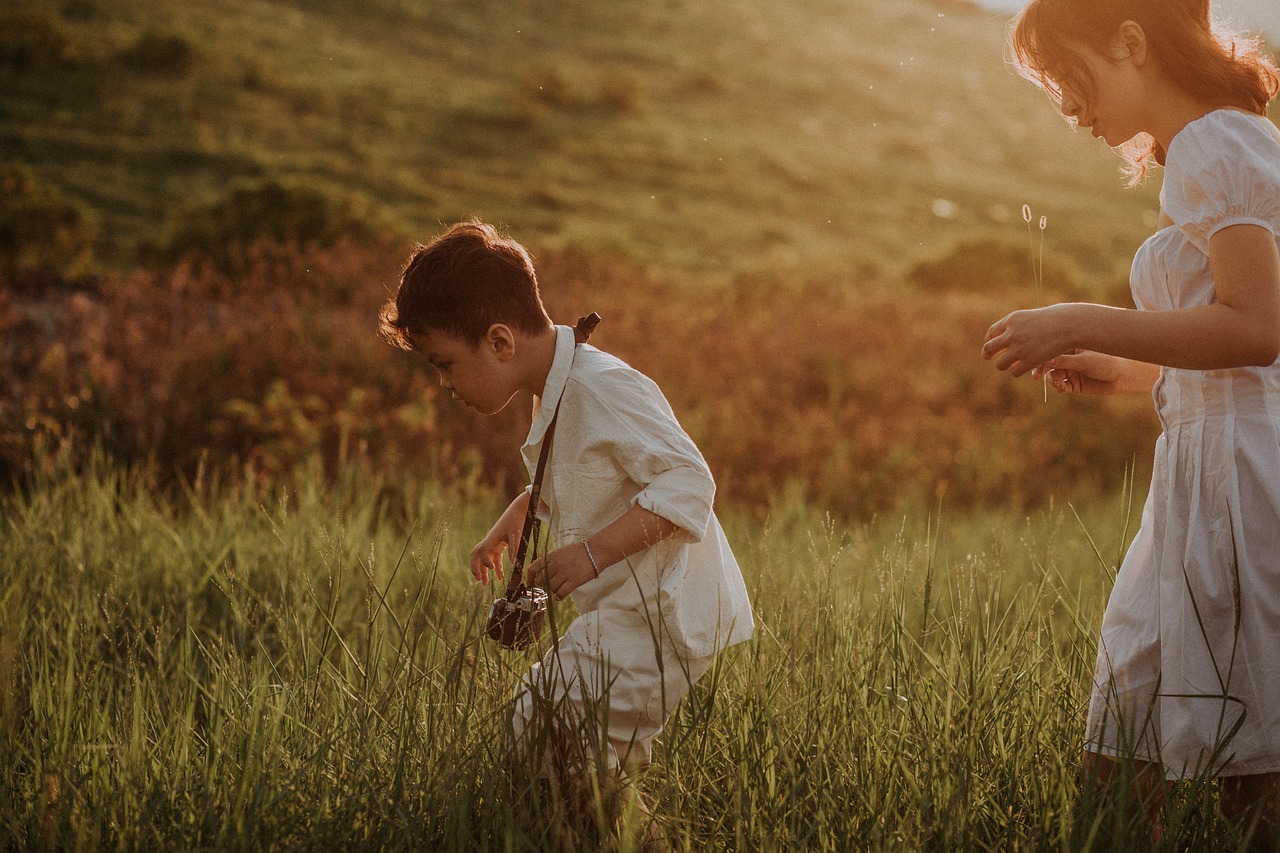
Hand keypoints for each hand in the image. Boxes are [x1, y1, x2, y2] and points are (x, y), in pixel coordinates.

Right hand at [470, 492, 531, 584]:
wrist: (519, 510)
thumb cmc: (517, 520)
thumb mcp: (517, 533)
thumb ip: (515, 547)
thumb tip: (513, 562)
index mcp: (492, 537)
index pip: (483, 550)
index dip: (485, 561)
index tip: (493, 569)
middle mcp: (490, 541)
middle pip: (476, 555)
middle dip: (475, 567)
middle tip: (478, 579)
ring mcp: (493, 543)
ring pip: (484, 559)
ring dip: (483, 570)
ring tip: (484, 583)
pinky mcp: (499, 545)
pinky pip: (494, 559)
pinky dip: (496, 568)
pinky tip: (500, 578)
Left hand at [532, 543, 596, 599]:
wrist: (595, 551)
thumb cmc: (578, 552)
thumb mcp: (560, 552)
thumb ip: (550, 561)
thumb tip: (540, 575)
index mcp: (551, 556)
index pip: (533, 568)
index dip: (530, 578)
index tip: (531, 583)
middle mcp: (555, 564)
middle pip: (541, 581)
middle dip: (544, 584)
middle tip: (550, 585)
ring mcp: (564, 573)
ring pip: (550, 588)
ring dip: (553, 590)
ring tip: (560, 587)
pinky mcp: (573, 581)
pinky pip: (560, 593)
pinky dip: (559, 596)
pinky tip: (561, 595)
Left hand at [982, 305, 1077, 376]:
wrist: (1070, 324)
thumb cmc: (1054, 318)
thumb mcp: (1031, 317)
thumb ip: (1016, 326)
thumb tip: (1003, 337)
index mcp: (1012, 320)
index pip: (991, 332)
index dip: (989, 340)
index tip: (990, 346)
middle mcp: (1012, 334)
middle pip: (988, 348)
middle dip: (987, 354)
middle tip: (988, 358)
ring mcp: (1020, 348)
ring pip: (1000, 364)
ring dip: (1003, 365)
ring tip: (1009, 364)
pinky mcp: (1030, 360)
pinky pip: (1014, 372)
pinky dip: (1017, 371)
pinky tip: (1022, 368)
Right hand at [1032, 350, 1157, 395]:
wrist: (1124, 375)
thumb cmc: (1106, 361)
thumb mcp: (1084, 360)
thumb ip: (1064, 361)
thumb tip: (1044, 359)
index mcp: (1070, 347)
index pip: (1050, 350)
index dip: (1040, 356)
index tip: (1034, 362)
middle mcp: (1069, 359)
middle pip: (1048, 364)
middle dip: (1041, 370)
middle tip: (1036, 376)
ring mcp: (1072, 371)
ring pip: (1053, 376)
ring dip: (1052, 379)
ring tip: (1058, 382)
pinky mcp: (1075, 385)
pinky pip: (1061, 386)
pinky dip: (1059, 387)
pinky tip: (1062, 386)